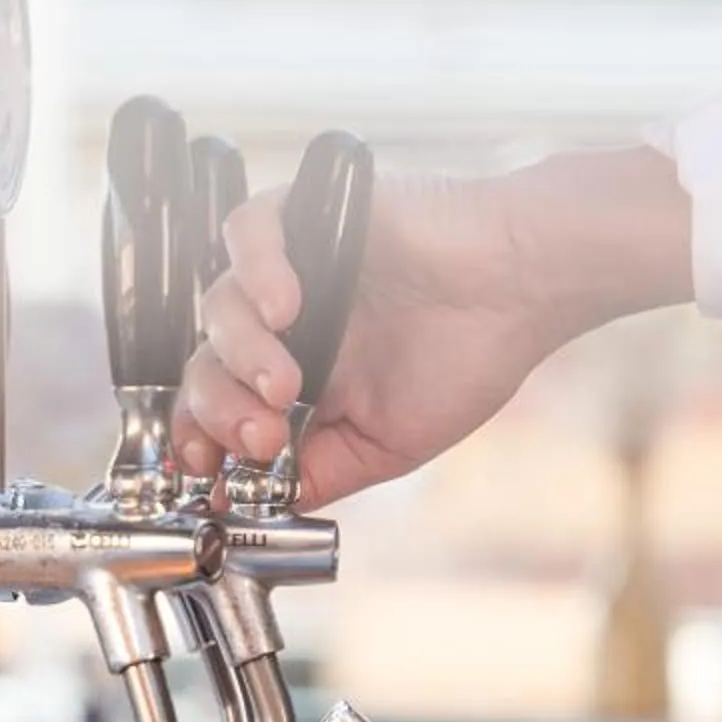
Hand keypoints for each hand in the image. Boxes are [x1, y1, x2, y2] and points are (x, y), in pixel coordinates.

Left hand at [173, 148, 693, 505]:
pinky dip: (254, 270)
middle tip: (260, 437)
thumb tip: (242, 507)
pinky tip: (285, 307)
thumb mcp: (385, 448)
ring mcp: (291, 269)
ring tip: (284, 383)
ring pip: (218, 305)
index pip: (217, 408)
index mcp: (297, 380)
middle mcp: (284, 327)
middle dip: (219, 410)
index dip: (198, 440)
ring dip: (241, 354)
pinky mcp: (306, 215)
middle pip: (204, 362)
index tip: (207, 472)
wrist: (523, 288)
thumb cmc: (469, 359)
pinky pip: (247, 231)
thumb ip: (315, 475)